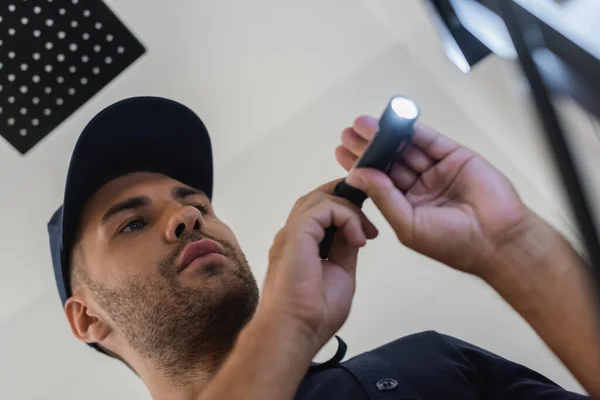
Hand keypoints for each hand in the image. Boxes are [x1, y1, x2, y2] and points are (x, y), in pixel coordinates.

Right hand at [258, 180, 377, 351]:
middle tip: (369, 224)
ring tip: (365, 232)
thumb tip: (355, 231)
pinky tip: (358, 238)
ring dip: (349, 209)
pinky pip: (324, 208)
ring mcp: (292, 232)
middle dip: (347, 200)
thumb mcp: (341, 272)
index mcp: (300, 244)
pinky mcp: (296, 234)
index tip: (368, 230)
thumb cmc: (314, 314)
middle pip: (318, 198)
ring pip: (320, 198)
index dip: (345, 210)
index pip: (320, 211)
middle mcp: (293, 235)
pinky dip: (346, 216)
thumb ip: (345, 248)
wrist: (296, 331)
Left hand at [336, 116, 532, 275]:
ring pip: (405, 148)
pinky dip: (412, 129)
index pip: (376, 181)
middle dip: (368, 146)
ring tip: (364, 124)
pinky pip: (429, 140)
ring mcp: (436, 171)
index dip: (359, 166)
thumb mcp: (408, 224)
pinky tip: (393, 122)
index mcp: (405, 205)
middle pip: (388, 161)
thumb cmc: (456, 243)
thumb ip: (384, 197)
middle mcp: (419, 187)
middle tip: (349, 133)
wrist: (498, 240)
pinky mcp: (454, 157)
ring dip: (385, 135)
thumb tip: (358, 175)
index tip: (341, 152)